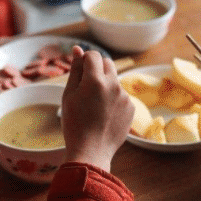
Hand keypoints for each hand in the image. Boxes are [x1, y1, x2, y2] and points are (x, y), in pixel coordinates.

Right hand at [61, 46, 132, 172]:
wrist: (91, 151)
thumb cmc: (74, 124)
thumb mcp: (68, 95)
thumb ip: (75, 70)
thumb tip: (78, 49)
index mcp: (95, 80)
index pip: (93, 55)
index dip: (85, 61)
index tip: (80, 72)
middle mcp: (114, 85)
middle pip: (107, 63)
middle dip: (97, 69)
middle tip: (87, 87)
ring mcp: (125, 96)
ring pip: (115, 80)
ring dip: (106, 85)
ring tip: (95, 105)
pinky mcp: (132, 107)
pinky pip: (122, 95)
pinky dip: (114, 99)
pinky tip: (105, 114)